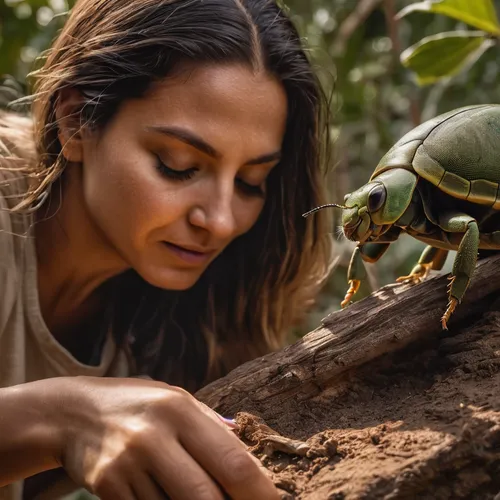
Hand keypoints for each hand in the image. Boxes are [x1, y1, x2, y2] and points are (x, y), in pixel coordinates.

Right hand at [54, 376, 278, 499]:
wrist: (73, 411)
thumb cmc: (138, 403)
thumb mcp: (176, 398)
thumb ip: (212, 425)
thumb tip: (251, 459)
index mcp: (180, 409)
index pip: (232, 461)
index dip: (260, 492)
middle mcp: (154, 436)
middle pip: (207, 497)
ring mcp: (128, 465)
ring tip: (204, 496)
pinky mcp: (108, 487)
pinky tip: (171, 497)